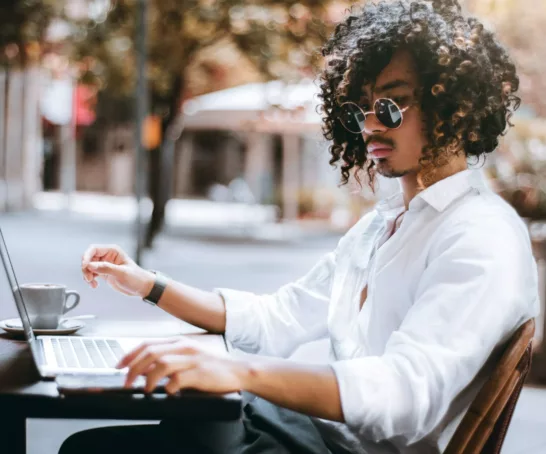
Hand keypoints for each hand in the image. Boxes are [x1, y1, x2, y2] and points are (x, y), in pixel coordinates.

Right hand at [81, 244, 153, 297]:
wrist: (141, 287)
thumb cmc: (136, 278)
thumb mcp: (122, 273)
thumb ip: (106, 268)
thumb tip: (90, 265)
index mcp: (113, 251)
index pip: (94, 249)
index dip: (86, 257)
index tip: (85, 267)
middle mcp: (107, 256)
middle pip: (89, 258)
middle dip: (86, 268)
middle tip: (89, 278)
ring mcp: (105, 264)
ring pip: (88, 266)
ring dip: (87, 275)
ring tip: (92, 283)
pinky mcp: (103, 272)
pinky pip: (91, 273)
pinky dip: (90, 279)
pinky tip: (94, 285)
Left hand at [117, 337, 247, 394]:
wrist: (237, 369)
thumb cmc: (211, 365)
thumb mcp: (188, 356)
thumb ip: (169, 358)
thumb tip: (144, 367)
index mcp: (179, 341)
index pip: (147, 343)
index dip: (130, 354)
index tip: (118, 366)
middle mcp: (184, 346)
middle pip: (150, 353)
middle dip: (133, 368)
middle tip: (126, 383)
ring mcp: (192, 358)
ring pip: (161, 364)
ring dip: (148, 378)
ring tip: (146, 390)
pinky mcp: (200, 372)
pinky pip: (178, 379)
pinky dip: (169, 387)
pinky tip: (168, 392)